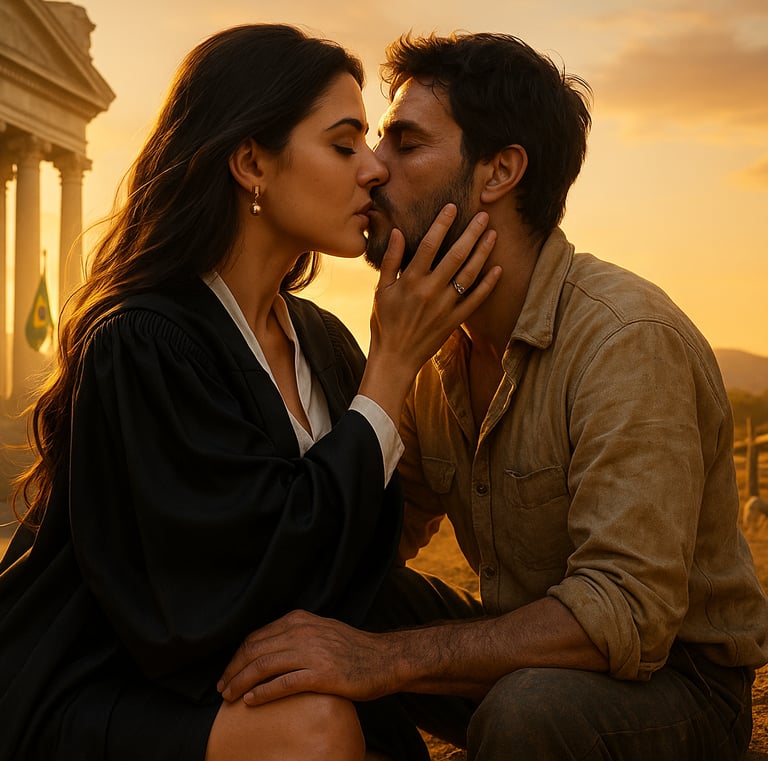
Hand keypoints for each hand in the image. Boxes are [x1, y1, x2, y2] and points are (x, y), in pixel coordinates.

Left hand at [217, 610, 395, 705]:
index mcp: (299, 620)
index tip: (228, 672)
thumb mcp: (321, 630)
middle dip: (233, 670)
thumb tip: (268, 648)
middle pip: (255, 650)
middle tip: (222, 688)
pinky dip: (262, 692)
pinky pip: (283, 683)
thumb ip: (296, 634)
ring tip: (229, 697)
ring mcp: (312, 652)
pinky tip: (251, 701)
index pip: (256, 636)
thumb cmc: (353, 649)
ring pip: (263, 666)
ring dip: (241, 682)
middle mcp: (303, 631)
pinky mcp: (322, 674)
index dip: (237, 656)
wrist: (385, 659)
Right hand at [361, 205, 499, 421]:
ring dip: (483, 253)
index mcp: (411, 280)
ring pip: (469, 275)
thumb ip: (391, 260)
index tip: (453, 207)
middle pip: (455, 256)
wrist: (395, 358)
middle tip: (484, 215)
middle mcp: (430, 291)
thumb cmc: (385, 322)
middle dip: (471, 233)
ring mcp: (445, 307)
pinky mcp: (455, 321)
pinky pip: (475, 300)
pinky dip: (488, 285)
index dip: (442, 224)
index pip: (430, 245)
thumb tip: (398, 232)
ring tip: (492, 234)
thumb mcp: (382, 290)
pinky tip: (498, 269)